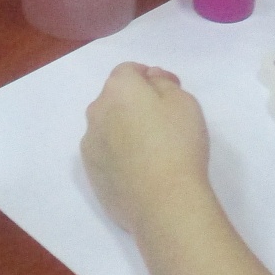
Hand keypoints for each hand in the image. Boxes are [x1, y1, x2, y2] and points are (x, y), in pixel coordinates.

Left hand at [81, 63, 211, 237]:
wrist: (163, 202)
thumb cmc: (179, 145)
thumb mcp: (184, 102)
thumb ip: (163, 83)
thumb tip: (150, 79)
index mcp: (118, 90)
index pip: (129, 71)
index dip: (150, 77)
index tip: (170, 91)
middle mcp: (96, 112)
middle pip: (113, 99)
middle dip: (134, 103)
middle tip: (162, 121)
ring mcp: (90, 144)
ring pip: (106, 127)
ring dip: (123, 129)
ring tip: (150, 150)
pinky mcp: (91, 173)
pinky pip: (105, 154)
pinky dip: (118, 155)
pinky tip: (140, 170)